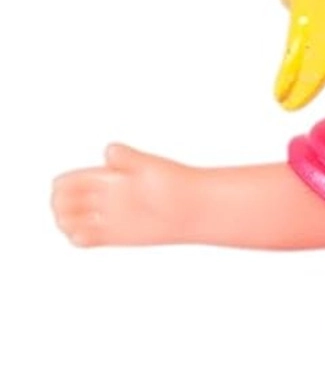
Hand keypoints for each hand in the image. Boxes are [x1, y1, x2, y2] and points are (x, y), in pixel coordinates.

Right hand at [52, 144, 189, 246]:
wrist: (197, 208)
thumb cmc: (177, 183)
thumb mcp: (151, 167)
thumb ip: (129, 158)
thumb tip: (109, 151)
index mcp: (106, 176)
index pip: (67, 182)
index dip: (63, 188)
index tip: (75, 195)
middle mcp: (104, 195)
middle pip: (64, 201)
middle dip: (60, 207)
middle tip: (77, 212)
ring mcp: (109, 216)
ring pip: (71, 221)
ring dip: (65, 224)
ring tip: (80, 226)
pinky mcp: (116, 235)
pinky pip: (86, 239)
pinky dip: (78, 240)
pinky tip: (86, 238)